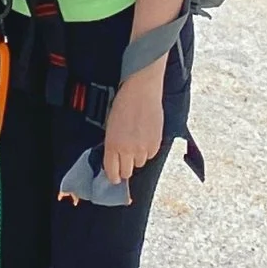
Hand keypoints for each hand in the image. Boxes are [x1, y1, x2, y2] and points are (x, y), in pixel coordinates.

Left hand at [97, 65, 166, 189]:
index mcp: (112, 145)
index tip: (114, 177)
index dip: (113, 177)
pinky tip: (145, 136)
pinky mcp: (156, 144)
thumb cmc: (123, 103)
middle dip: (124, 168)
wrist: (141, 90)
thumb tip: (115, 159)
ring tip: (136, 141)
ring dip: (137, 156)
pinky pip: (150, 155)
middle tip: (124, 160)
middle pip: (126, 173)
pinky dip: (148, 150)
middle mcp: (127, 149)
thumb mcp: (110, 125)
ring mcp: (143, 148)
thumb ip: (112, 144)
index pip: (112, 172)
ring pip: (139, 164)